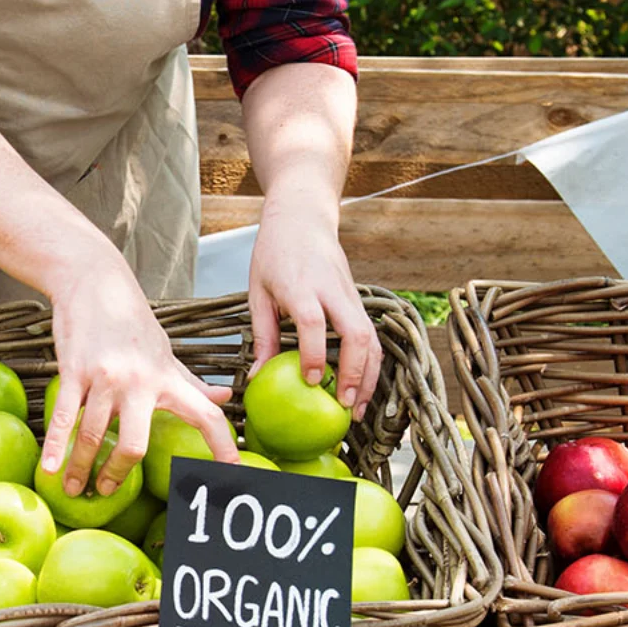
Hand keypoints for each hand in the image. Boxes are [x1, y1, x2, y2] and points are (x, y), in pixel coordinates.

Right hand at [39, 258, 239, 496]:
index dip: (221, 446)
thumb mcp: (166, 351)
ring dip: (81, 469)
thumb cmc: (131, 322)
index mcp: (166, 378)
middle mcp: (139, 381)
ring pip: (93, 436)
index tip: (232, 474)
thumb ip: (192, 381)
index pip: (205, 414)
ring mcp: (105, 377)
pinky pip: (64, 418)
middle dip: (118, 473)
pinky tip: (50, 471)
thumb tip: (226, 396)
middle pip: (134, 443)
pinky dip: (56, 448)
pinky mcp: (74, 371)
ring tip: (74, 489)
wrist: (93, 282)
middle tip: (107, 490)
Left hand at [246, 200, 378, 418]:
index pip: (313, 322)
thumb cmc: (274, 254)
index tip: (310, 380)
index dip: (314, 353)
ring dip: (368, 375)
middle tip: (343, 406)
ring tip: (356, 408)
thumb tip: (256, 377)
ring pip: (371, 337)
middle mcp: (331, 291)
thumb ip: (262, 335)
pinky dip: (370, 364)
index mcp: (300, 286)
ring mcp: (350, 295)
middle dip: (353, 372)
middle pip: (354, 332)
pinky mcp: (359, 301)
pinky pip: (372, 336)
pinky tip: (361, 388)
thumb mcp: (258, 291)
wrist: (302, 218)